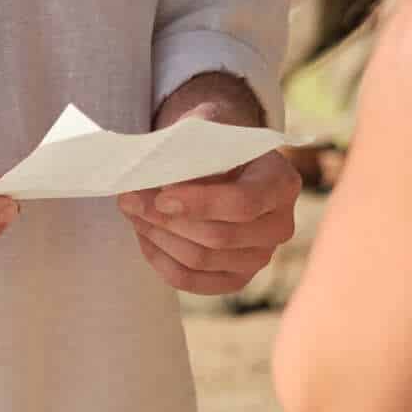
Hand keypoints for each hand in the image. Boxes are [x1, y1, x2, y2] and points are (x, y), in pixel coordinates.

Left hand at [119, 149, 299, 296]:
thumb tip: (151, 175)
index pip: (244, 203)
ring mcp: (260, 257)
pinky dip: (160, 260)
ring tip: (132, 211)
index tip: (161, 196)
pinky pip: (192, 280)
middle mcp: (280, 226)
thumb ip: (188, 149)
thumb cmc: (214, 141)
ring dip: (158, 236)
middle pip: (219, 236)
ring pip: (201, 260)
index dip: (200, 203)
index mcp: (282, 183)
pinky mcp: (236, 278)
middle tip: (129, 199)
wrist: (223, 159)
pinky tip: (145, 234)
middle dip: (167, 219)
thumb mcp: (208, 130)